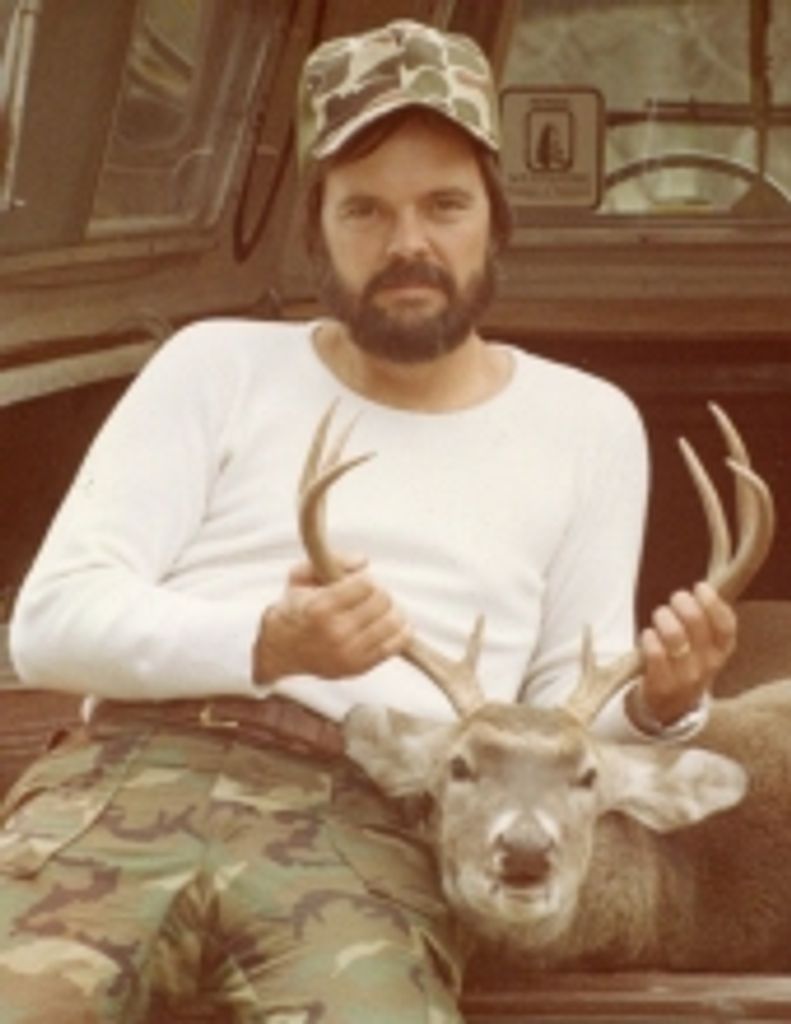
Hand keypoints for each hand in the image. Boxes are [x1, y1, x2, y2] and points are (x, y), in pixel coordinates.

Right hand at [252, 555, 410, 683]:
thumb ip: (332, 560)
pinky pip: (396, 644)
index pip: (366, 584)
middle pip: (383, 601)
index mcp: (320, 608)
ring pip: (393, 622)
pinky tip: (388, 624)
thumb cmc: (296, 608)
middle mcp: (336, 633)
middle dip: (379, 592)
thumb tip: (363, 561)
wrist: (282, 650)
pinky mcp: (360, 667)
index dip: (365, 579)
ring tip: (379, 609)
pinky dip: (400, 630)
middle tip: (368, 596)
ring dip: (392, 610)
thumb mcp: (301, 576)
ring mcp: (349, 653)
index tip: (357, 582)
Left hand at [630, 581, 736, 727]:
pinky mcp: (663, 685)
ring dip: (663, 617)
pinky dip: (649, 638)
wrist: (670, 706)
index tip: (700, 587)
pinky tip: (647, 635)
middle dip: (681, 602)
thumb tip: (701, 588)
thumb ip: (705, 621)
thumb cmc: (686, 663)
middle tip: (675, 599)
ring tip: (660, 615)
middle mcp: (708, 664)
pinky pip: (655, 654)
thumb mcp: (705, 646)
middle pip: (696, 622)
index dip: (712, 602)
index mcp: (722, 650)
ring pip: (674, 635)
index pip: (726, 624)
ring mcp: (686, 676)